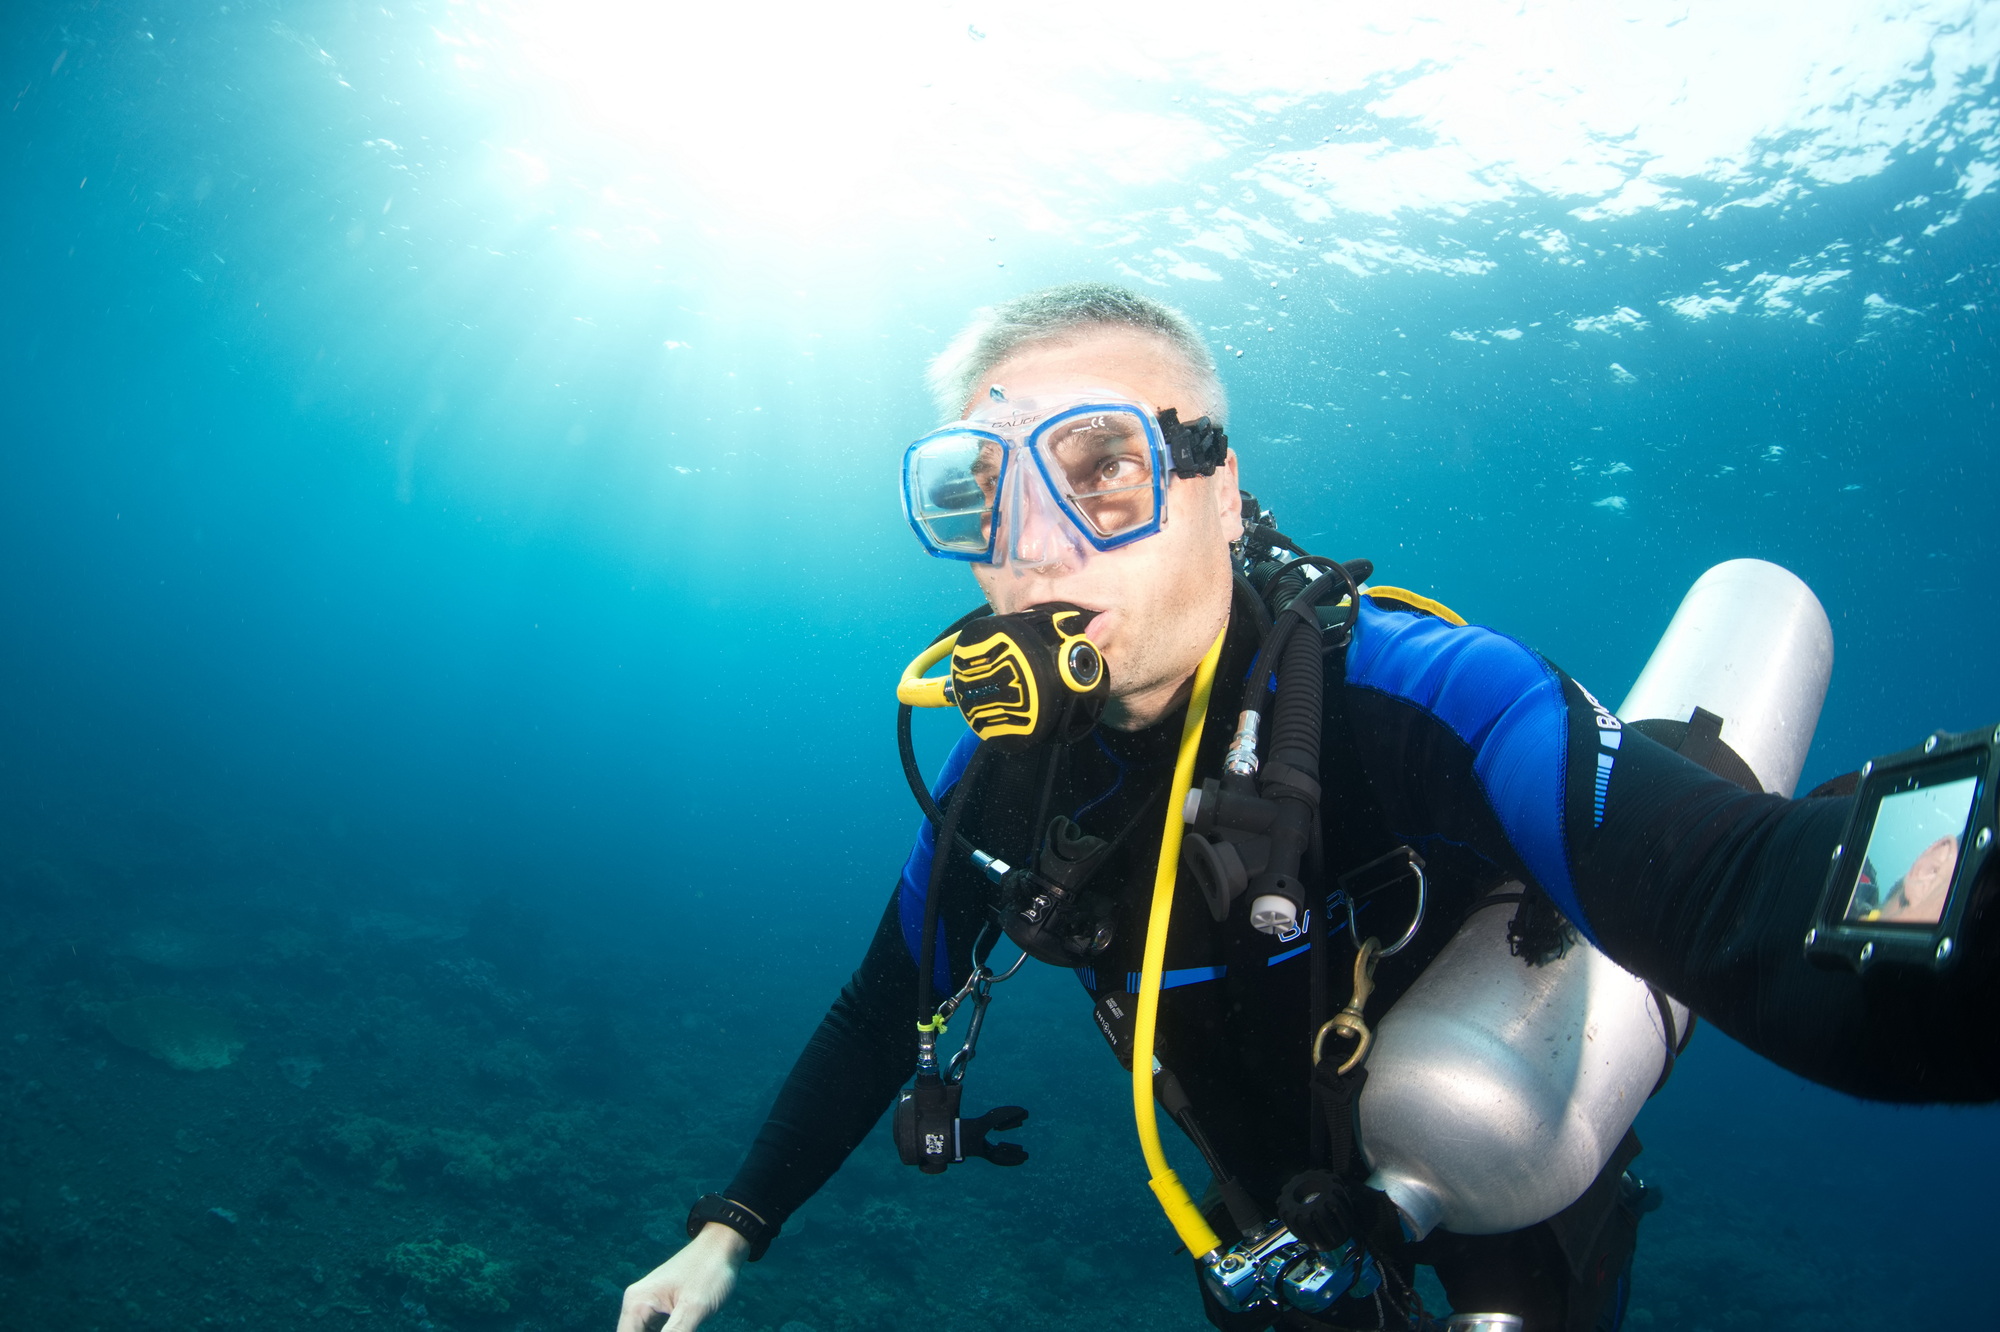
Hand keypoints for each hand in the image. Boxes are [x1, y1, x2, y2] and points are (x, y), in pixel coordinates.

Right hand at [616, 1223, 748, 1331]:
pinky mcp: (662, 1311)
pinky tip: (685, 1329)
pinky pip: (657, 1331)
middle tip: (684, 1329)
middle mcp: (637, 1304)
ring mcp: (649, 1307)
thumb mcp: (694, 1308)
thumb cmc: (710, 1270)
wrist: (725, 1246)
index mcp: (637, 1302)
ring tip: (686, 1327)